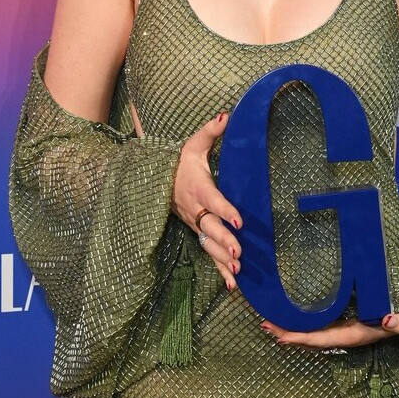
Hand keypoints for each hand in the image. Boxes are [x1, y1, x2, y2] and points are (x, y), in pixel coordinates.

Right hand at [171, 110, 243, 291]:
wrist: (159, 180)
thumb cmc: (181, 162)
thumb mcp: (195, 145)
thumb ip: (211, 131)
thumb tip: (227, 114)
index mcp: (199, 188)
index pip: (214, 200)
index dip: (226, 211)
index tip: (239, 221)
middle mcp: (196, 210)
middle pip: (210, 228)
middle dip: (224, 242)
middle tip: (239, 254)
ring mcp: (195, 224)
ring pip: (209, 245)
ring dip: (222, 260)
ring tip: (237, 272)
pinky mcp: (197, 233)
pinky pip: (208, 253)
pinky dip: (219, 270)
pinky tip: (233, 284)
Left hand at [259, 310, 398, 348]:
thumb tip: (387, 321)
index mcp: (354, 335)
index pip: (323, 339)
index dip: (302, 339)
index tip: (282, 338)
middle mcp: (343, 336)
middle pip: (310, 339)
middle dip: (287, 334)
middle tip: (264, 326)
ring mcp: (340, 331)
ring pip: (309, 333)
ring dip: (289, 330)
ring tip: (267, 323)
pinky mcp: (339, 324)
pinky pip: (315, 326)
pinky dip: (298, 324)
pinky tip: (285, 318)